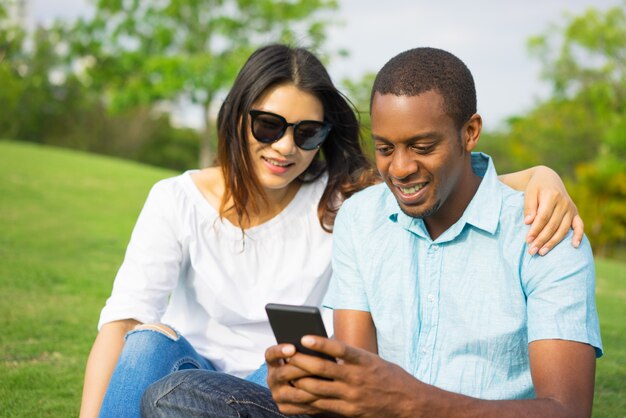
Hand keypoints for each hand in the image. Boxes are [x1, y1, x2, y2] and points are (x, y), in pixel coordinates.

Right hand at [266, 342, 328, 415]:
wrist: (316, 387)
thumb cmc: (311, 365)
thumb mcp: (305, 355)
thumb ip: (305, 350)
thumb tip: (315, 341)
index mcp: (273, 362)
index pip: (270, 354)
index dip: (280, 351)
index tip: (293, 348)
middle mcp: (272, 378)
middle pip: (284, 373)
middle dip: (302, 369)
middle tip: (319, 366)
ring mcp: (277, 394)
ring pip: (294, 392)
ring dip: (312, 386)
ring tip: (327, 381)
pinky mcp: (285, 408)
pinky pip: (300, 405)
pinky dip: (314, 400)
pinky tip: (326, 394)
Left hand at [267, 336, 421, 416]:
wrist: (409, 403)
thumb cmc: (388, 376)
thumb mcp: (372, 360)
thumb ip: (349, 357)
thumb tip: (323, 351)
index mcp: (364, 361)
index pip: (339, 349)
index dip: (321, 343)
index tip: (304, 337)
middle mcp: (357, 378)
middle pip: (323, 369)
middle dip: (302, 362)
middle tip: (287, 355)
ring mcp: (353, 396)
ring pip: (319, 388)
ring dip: (300, 380)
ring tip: (288, 373)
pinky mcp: (350, 411)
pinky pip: (324, 405)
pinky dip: (309, 398)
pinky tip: (299, 392)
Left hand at [523, 166, 583, 255]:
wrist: (548, 179)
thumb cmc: (536, 187)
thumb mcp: (529, 193)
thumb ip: (529, 207)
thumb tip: (528, 222)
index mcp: (552, 196)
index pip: (543, 217)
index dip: (535, 230)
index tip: (527, 240)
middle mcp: (564, 203)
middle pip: (552, 225)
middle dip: (542, 240)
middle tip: (532, 251)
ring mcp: (571, 209)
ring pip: (563, 229)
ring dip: (553, 242)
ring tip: (542, 252)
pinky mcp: (575, 213)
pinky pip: (579, 226)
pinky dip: (578, 236)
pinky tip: (575, 246)